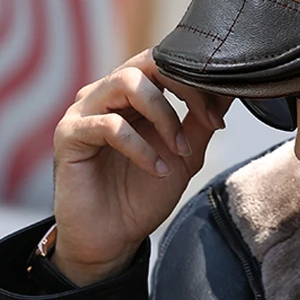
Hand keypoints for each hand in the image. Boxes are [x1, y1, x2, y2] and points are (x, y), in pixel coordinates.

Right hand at [51, 49, 231, 285]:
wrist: (114, 237)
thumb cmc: (143, 194)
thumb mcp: (185, 155)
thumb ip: (201, 121)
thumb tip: (229, 90)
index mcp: (133, 95)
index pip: (165, 62)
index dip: (199, 82)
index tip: (218, 119)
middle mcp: (107, 94)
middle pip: (147, 61)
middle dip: (185, 88)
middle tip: (207, 122)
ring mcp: (84, 111)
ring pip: (127, 82)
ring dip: (163, 115)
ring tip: (179, 151)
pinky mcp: (69, 135)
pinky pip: (109, 125)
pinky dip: (141, 147)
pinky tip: (156, 170)